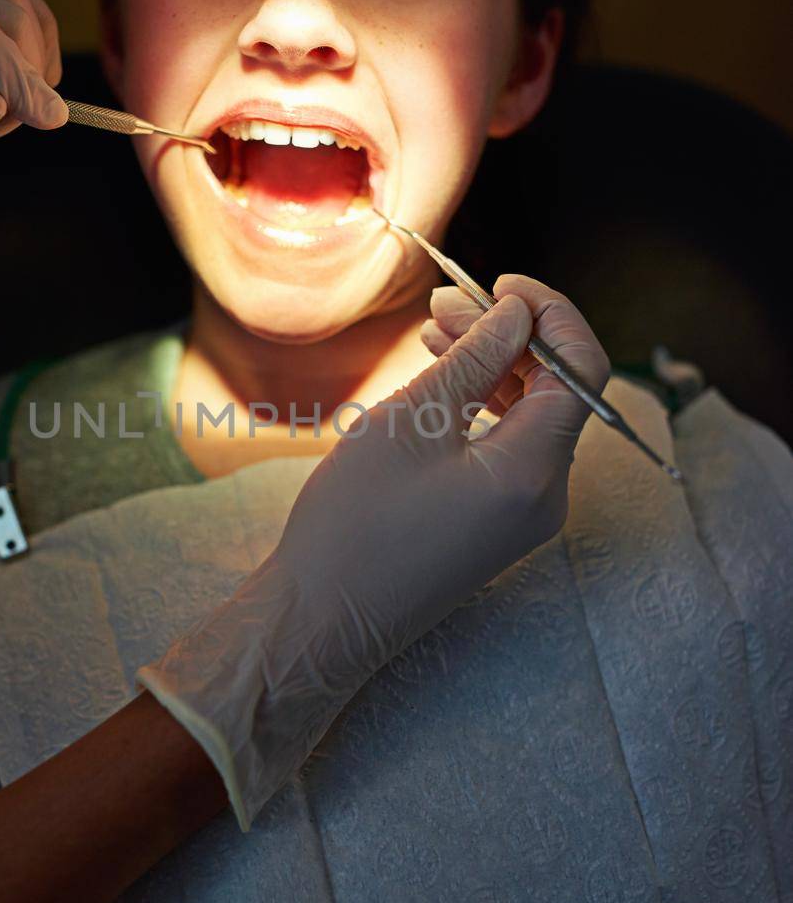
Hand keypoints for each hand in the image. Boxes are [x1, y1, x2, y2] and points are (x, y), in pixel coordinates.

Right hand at [136, 278, 610, 829]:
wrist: (322, 619)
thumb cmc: (356, 523)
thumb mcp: (412, 423)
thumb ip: (474, 361)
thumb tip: (518, 315)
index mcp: (534, 470)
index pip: (581, 370)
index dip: (550, 315)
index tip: (501, 284)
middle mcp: (546, 495)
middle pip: (558, 390)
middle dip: (511, 335)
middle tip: (448, 301)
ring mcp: (524, 513)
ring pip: (531, 416)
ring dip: (493, 366)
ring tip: (435, 329)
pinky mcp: (497, 522)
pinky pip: (509, 447)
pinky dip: (482, 406)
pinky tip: (441, 377)